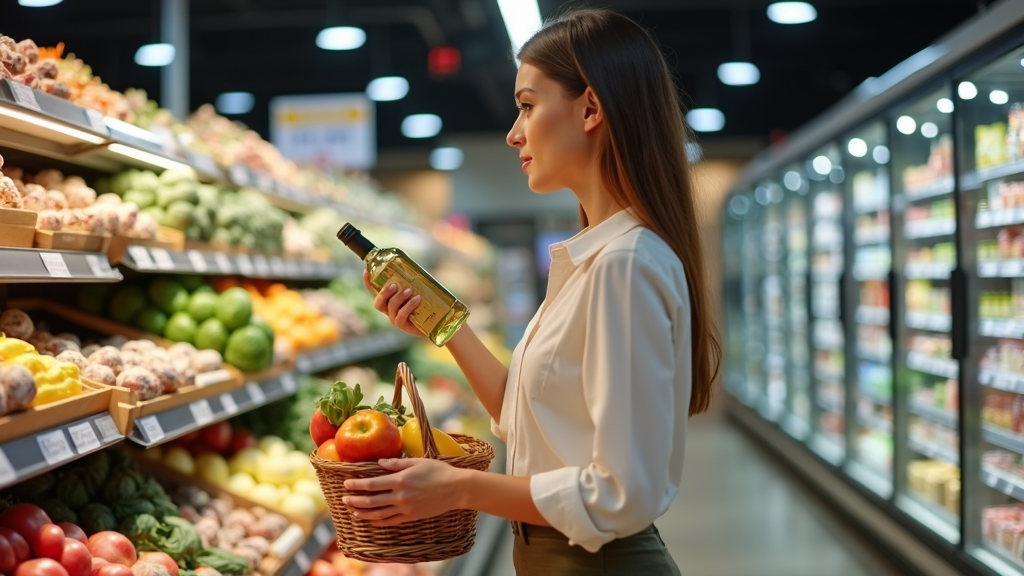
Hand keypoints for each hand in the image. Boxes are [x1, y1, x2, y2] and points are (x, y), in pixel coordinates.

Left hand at [342, 458, 465, 525]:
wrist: (456, 489)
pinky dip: (378, 522)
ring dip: (363, 513)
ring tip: (353, 511)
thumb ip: (397, 463)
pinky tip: (371, 520)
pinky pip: (391, 521)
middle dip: (355, 500)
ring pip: (379, 513)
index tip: (346, 483)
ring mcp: (406, 508)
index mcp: (401, 480)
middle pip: (371, 500)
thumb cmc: (438, 471)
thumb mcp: (418, 461)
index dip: (357, 484)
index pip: (372, 484)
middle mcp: (401, 496)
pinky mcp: (412, 516)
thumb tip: (379, 462)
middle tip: (344, 498)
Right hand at [364, 270, 421, 336]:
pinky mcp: (403, 325)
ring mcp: (394, 318)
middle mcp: (389, 310)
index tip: (366, 271)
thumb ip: (412, 280)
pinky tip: (417, 299)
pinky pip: (401, 316)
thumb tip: (411, 266)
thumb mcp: (418, 289)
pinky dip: (408, 306)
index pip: (374, 291)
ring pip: (390, 307)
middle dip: (384, 292)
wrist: (435, 321)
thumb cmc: (425, 302)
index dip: (368, 282)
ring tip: (410, 291)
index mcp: (389, 299)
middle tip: (395, 285)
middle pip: (378, 302)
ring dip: (399, 297)